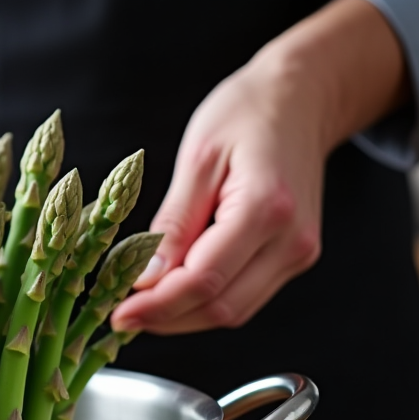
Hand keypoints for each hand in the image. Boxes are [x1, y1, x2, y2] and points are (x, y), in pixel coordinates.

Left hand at [111, 59, 324, 334]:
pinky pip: (244, 297)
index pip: (204, 280)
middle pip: (220, 307)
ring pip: (233, 312)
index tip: (118, 314)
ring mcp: (298, 254)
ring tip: (142, 306)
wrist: (300, 100)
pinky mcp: (294, 258)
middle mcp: (291, 241)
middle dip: (166, 319)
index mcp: (266, 208)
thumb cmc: (246, 115)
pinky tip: (174, 291)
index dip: (157, 306)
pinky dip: (205, 302)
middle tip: (121, 316)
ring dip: (183, 317)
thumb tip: (146, 279)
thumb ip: (174, 223)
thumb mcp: (197, 158)